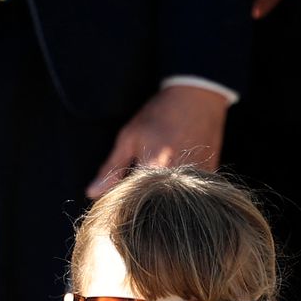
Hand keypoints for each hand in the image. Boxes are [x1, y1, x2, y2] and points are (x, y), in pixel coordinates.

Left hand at [86, 84, 228, 198]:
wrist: (199, 97)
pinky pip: (190, 194)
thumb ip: (112, 168)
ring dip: (163, 192)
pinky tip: (177, 168)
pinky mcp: (209, 178)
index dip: (122, 196)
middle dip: (143, 196)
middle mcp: (177, 182)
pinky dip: (180, 188)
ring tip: (164, 161)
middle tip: (146, 166)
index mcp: (153, 173)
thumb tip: (92, 193)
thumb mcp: (129, 137)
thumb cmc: (160, 115)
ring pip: (172, 200)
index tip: (122, 182)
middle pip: (152, 203)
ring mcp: (196, 182)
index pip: (129, 201)